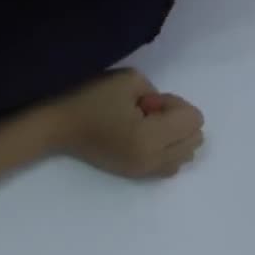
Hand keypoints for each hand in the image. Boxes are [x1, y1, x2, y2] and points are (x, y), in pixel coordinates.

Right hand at [51, 68, 204, 178]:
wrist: (59, 127)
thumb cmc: (90, 99)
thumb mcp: (129, 80)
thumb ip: (157, 92)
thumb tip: (164, 111)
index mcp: (151, 137)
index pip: (194, 120)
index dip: (175, 104)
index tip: (148, 101)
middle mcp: (153, 159)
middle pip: (195, 139)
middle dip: (178, 121)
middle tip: (148, 112)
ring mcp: (145, 171)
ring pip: (187, 155)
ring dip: (175, 137)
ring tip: (147, 127)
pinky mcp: (137, 175)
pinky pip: (172, 167)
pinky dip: (168, 151)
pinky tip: (146, 139)